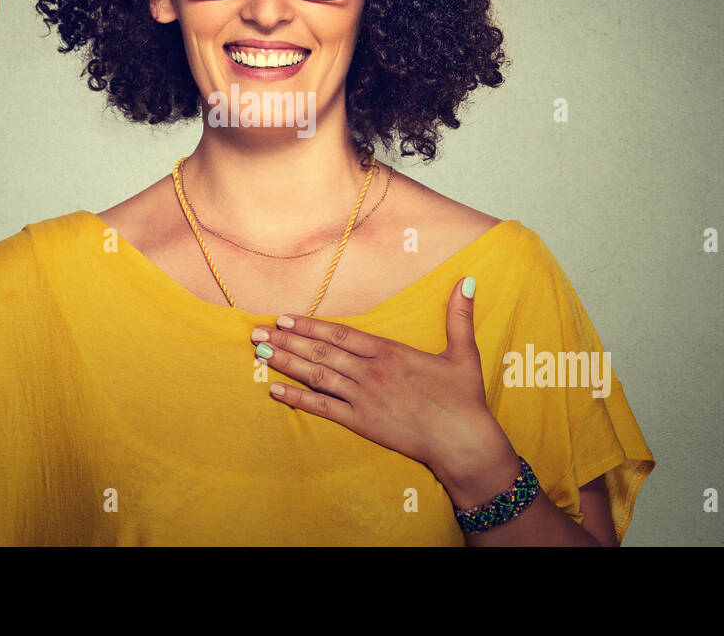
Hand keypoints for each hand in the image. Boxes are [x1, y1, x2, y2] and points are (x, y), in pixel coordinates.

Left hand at [253, 277, 514, 496]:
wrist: (463, 443)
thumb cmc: (464, 398)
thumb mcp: (463, 353)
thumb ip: (459, 317)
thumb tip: (467, 281)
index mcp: (390, 352)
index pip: (341, 334)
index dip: (310, 325)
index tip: (285, 317)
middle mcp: (371, 372)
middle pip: (321, 352)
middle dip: (287, 340)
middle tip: (257, 331)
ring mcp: (364, 398)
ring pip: (317, 376)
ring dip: (286, 363)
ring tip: (260, 352)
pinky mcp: (363, 423)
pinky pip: (324, 409)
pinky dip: (298, 399)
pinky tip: (275, 391)